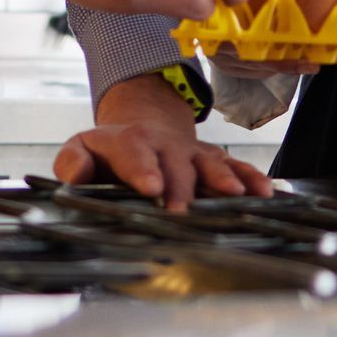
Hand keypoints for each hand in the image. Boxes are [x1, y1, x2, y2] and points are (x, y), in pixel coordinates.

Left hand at [53, 72, 274, 212]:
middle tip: (183, 212)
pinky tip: (265, 192)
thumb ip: (72, 162)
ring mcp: (193, 152)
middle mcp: (165, 145)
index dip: (142, 167)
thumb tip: (76, 176)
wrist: (143, 125)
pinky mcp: (212, 161)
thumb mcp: (80, 148)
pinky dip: (251, 178)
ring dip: (223, 179)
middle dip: (181, 186)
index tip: (150, 187)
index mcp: (129, 141)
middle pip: (176, 163)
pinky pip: (236, 167)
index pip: (134, 151)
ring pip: (210, 162)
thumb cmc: (110, 150)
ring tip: (234, 195)